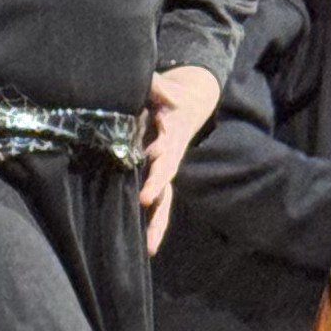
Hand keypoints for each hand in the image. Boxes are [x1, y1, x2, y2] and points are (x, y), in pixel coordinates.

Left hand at [138, 66, 220, 257]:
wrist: (184, 105)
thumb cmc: (169, 98)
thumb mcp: (164, 89)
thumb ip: (157, 87)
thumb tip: (150, 82)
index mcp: (169, 139)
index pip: (164, 158)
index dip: (158, 172)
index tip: (147, 188)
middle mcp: (167, 159)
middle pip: (164, 182)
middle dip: (156, 195)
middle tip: (145, 208)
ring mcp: (161, 171)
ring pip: (162, 201)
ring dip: (156, 224)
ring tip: (150, 248)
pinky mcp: (153, 178)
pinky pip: (154, 203)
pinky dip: (151, 223)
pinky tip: (145, 248)